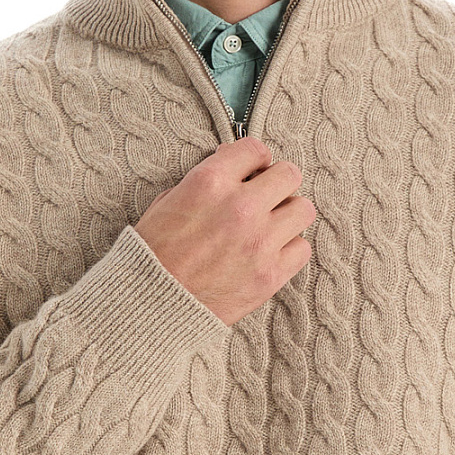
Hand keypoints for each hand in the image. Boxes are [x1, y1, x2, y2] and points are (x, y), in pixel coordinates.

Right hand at [134, 136, 316, 327]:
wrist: (151, 306)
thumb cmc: (152, 255)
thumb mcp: (167, 202)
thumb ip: (203, 181)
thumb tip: (231, 166)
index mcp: (209, 183)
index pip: (255, 149)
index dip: (254, 159)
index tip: (253, 170)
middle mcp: (239, 207)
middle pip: (289, 175)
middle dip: (277, 182)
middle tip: (267, 195)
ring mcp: (259, 242)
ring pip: (303, 210)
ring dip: (289, 214)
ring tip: (272, 224)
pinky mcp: (270, 275)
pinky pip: (302, 249)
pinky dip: (290, 248)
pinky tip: (271, 251)